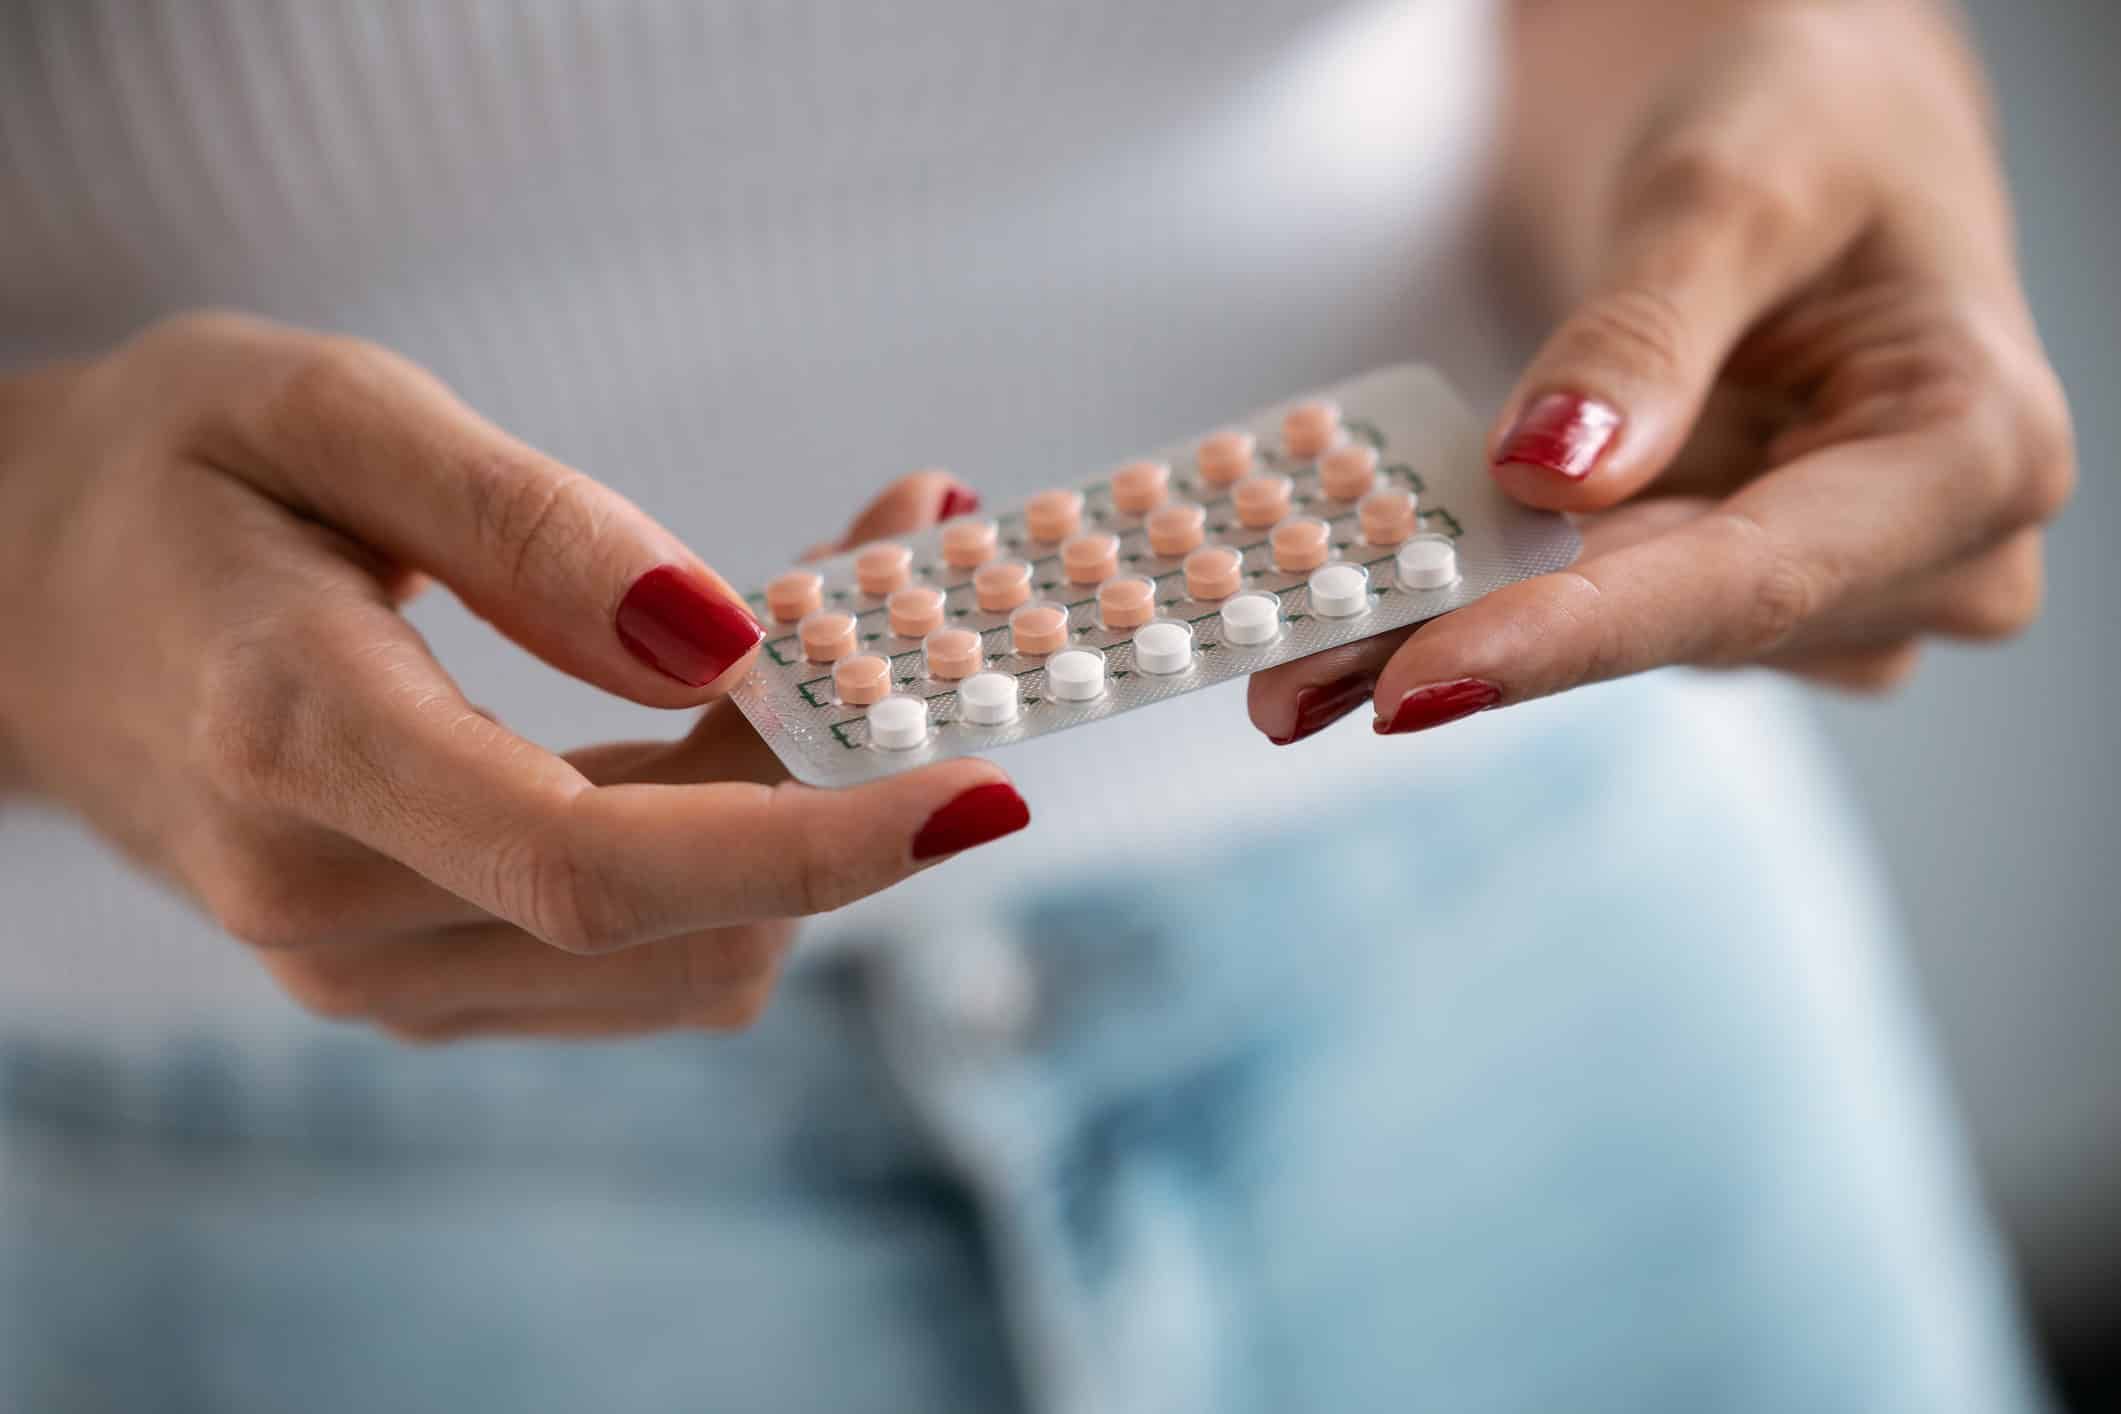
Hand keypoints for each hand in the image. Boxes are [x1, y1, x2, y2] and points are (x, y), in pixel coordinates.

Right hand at [0, 313, 1027, 1039]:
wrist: (22, 606)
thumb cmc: (165, 475)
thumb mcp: (321, 410)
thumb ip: (525, 527)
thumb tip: (723, 643)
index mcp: (295, 749)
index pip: (601, 865)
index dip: (817, 839)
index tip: (986, 782)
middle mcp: (332, 910)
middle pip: (679, 910)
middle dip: (843, 773)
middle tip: (910, 578)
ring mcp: (370, 973)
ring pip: (684, 958)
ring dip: (803, 815)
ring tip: (827, 631)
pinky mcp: (417, 978)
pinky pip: (638, 954)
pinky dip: (737, 853)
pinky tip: (746, 720)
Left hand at [1250, 2, 2073, 743]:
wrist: (1805, 130)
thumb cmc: (1807, 124)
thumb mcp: (1729, 188)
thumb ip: (1644, 336)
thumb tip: (1550, 471)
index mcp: (1976, 451)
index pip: (1754, 577)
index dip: (1574, 634)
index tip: (1418, 677)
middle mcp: (1935, 556)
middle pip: (1672, 626)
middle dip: (1474, 644)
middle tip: (1292, 677)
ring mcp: (1838, 588)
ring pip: (1623, 638)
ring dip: (1459, 630)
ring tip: (1300, 649)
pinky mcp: (1744, 591)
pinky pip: (1602, 613)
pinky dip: (1485, 601)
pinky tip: (1374, 609)